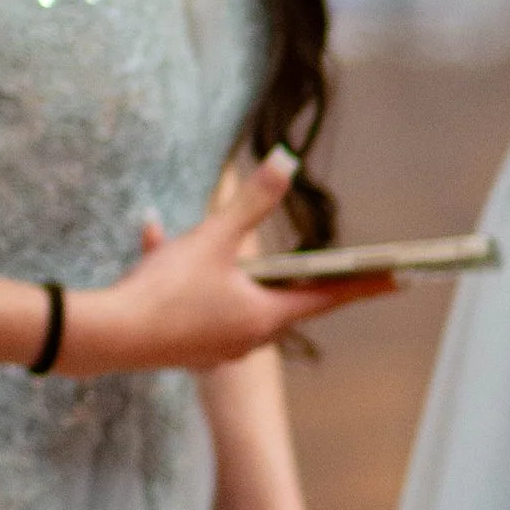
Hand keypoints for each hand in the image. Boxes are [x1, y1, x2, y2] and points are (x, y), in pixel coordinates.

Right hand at [67, 154, 393, 373]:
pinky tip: (155, 245)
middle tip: (305, 257)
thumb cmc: (164, 291)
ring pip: (234, 299)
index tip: (401, 279)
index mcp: (265, 315)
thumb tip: (286, 159)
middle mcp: (248, 338)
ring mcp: (218, 348)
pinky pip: (201, 307)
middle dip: (280, 271)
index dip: (365, 284)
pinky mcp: (188, 349)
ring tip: (189, 241)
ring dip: (222, 270)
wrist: (108, 337)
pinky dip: (190, 280)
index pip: (328, 295)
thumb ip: (253, 201)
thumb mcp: (213, 239)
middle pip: (280, 299)